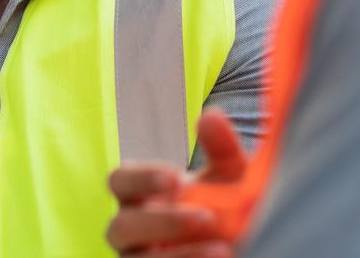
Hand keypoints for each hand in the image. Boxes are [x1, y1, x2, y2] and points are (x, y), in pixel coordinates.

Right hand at [105, 110, 246, 255]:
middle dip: (161, 223)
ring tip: (222, 250)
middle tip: (206, 217)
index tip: (175, 176)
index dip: (141, 179)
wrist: (240, 239)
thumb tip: (210, 116)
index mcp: (138, 195)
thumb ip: (221, 146)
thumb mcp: (229, 175)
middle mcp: (130, 228)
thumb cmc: (224, 203)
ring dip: (177, 256)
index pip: (119, 181)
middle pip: (119, 226)